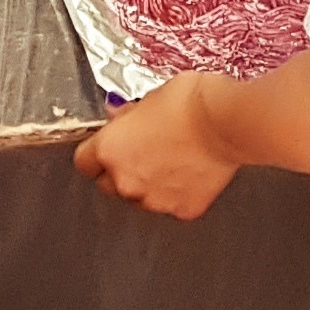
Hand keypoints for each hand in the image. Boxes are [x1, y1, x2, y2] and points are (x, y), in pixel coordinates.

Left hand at [76, 79, 238, 219]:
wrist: (226, 122)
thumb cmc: (189, 103)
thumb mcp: (147, 98)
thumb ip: (126, 118)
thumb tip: (118, 121)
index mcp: (110, 150)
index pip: (84, 163)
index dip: (94, 155)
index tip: (106, 149)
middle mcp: (126, 181)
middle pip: (109, 185)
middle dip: (120, 172)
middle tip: (143, 153)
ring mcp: (155, 201)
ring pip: (140, 199)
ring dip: (148, 185)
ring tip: (172, 161)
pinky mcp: (182, 210)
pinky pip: (172, 205)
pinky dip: (178, 194)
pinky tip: (190, 172)